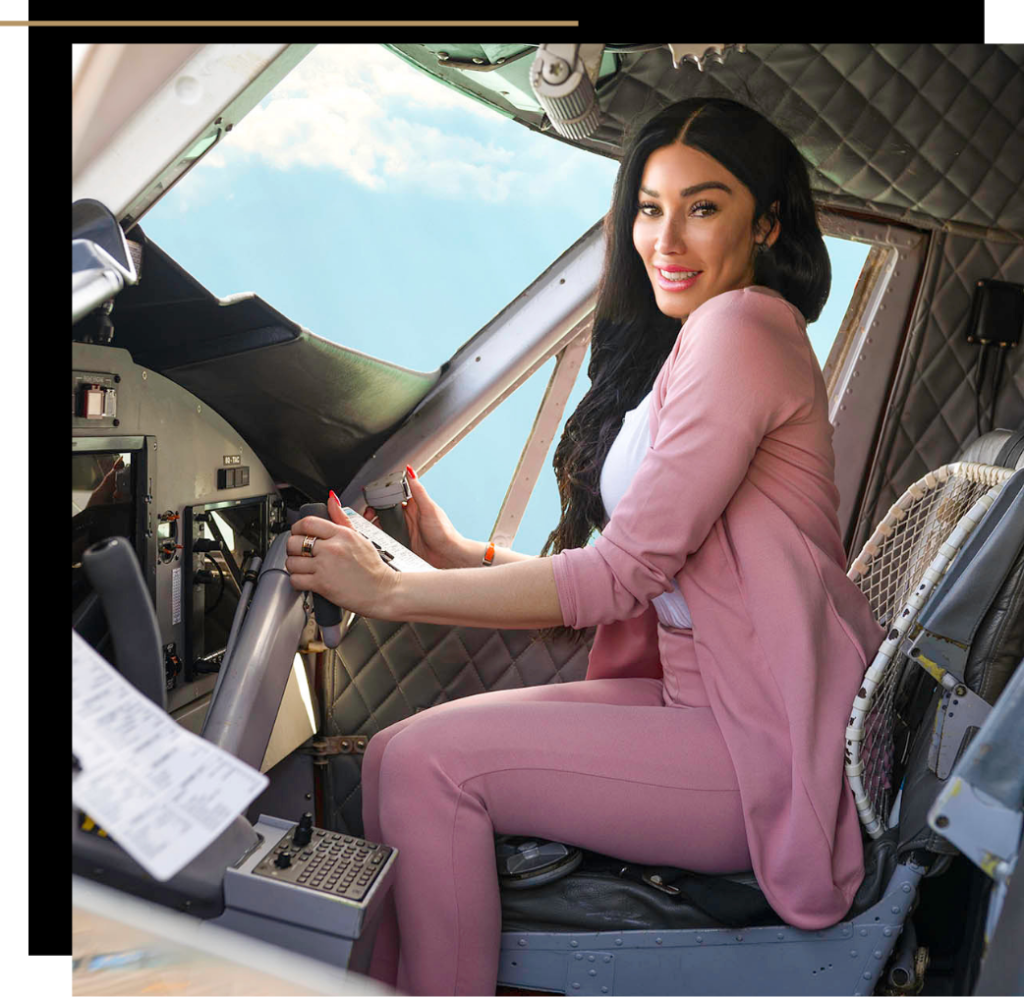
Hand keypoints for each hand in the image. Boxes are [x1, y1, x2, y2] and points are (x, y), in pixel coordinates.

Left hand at [286, 492, 398, 615]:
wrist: (382, 591)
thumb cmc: (372, 567)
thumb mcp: (359, 536)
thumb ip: (341, 518)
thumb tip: (331, 500)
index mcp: (341, 534)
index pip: (307, 523)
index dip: (297, 528)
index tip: (298, 533)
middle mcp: (332, 548)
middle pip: (294, 542)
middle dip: (293, 548)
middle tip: (300, 553)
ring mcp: (325, 566)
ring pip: (291, 562)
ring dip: (294, 565)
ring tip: (304, 567)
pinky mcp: (321, 584)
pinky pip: (295, 580)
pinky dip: (297, 581)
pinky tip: (306, 579)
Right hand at [368, 466, 468, 569]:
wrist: (447, 556)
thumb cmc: (444, 532)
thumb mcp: (429, 508)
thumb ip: (418, 490)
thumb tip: (411, 471)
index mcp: (414, 505)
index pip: (394, 494)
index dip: (382, 494)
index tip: (371, 495)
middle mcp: (408, 516)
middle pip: (385, 509)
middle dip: (373, 510)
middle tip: (367, 514)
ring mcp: (404, 529)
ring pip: (383, 523)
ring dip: (374, 523)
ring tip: (368, 524)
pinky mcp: (402, 542)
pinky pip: (386, 537)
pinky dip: (379, 535)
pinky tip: (374, 536)